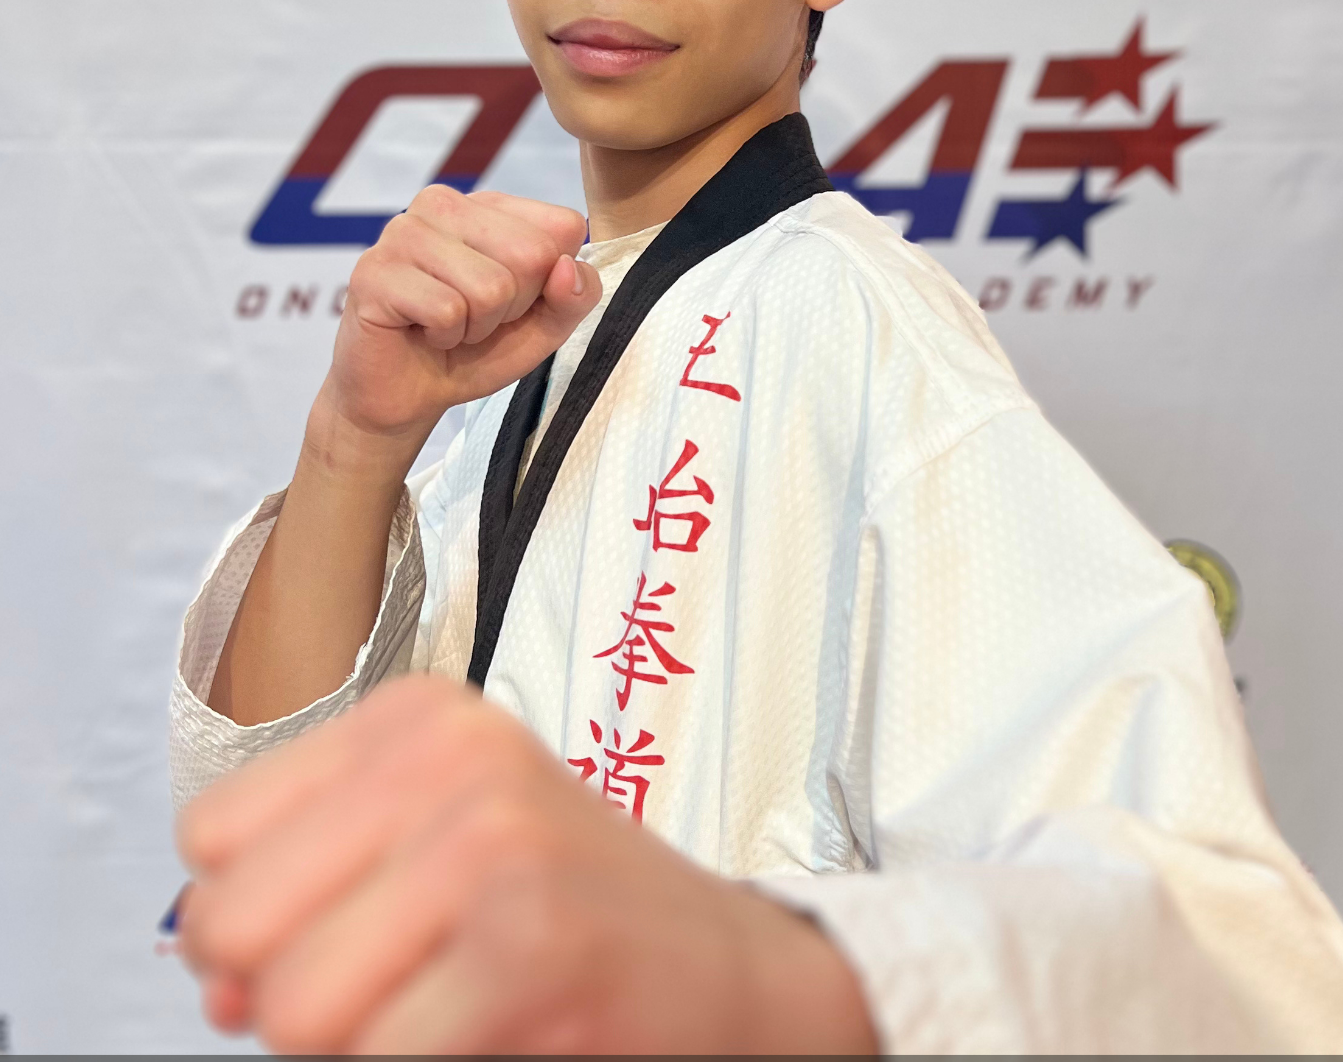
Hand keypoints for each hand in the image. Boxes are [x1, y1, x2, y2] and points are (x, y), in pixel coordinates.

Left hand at [177, 676, 878, 1055]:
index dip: (250, 914)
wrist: (728, 974)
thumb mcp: (437, 846)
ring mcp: (495, 850)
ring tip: (441, 1013)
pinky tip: (489, 1037)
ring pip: (294, 1011)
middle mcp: (455, 762)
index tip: (330, 930)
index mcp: (421, 719)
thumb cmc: (573, 912)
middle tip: (386, 989)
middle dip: (284, 993)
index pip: (213, 832)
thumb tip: (209, 973)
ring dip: (351, 1048)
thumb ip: (307, 888)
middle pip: (234, 925)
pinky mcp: (530, 953)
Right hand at [323, 188, 600, 440]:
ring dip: (477, 326)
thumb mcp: (544, 326)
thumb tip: (567, 268)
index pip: (563, 226)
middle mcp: (443, 204)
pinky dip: (446, 336)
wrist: (407, 396)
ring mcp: (403, 231)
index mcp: (488, 205)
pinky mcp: (374, 271)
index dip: (549, 281)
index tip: (511, 301)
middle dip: (513, 307)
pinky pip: (447, 310)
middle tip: (475, 318)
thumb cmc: (475, 350)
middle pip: (531, 254)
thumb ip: (575, 296)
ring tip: (448, 326)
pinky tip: (422, 332)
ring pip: (490, 286)